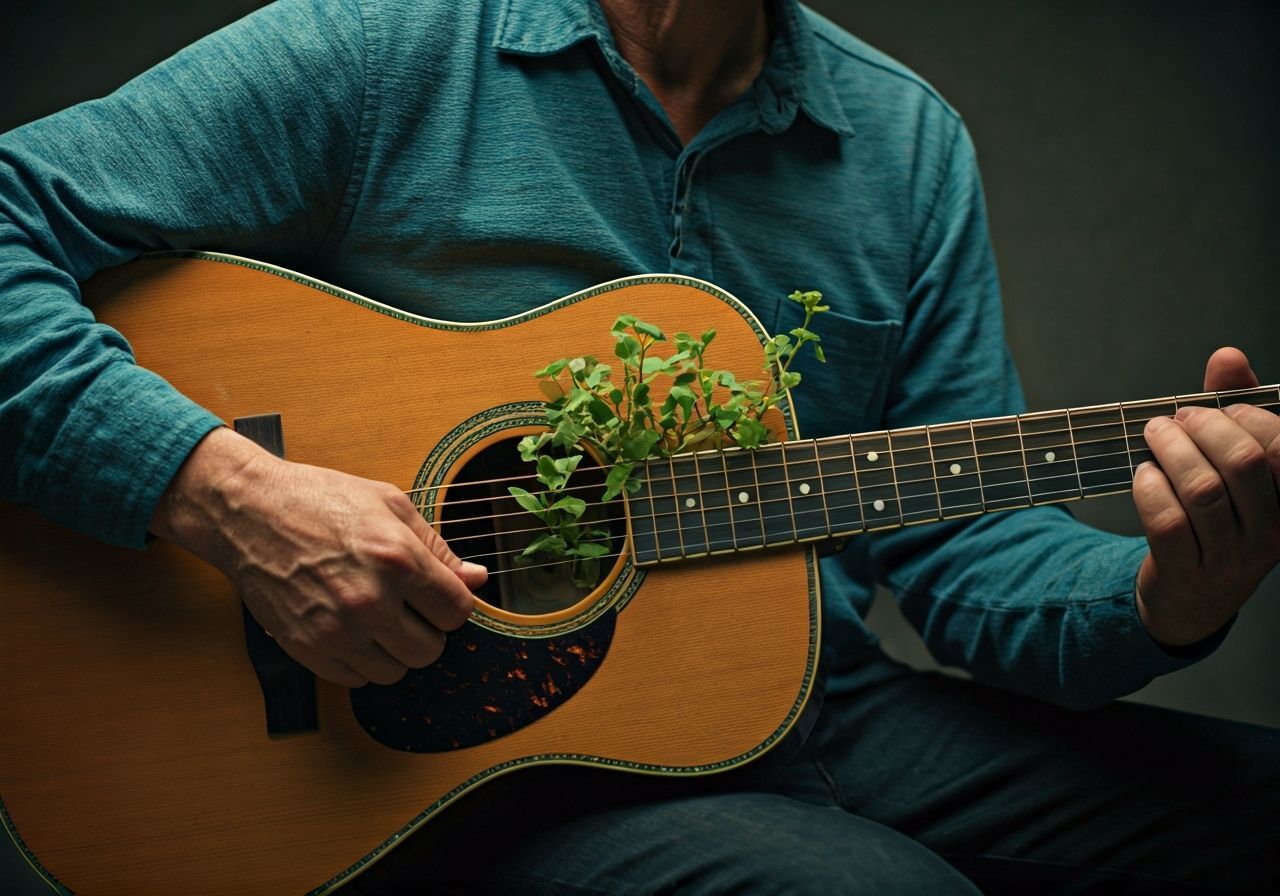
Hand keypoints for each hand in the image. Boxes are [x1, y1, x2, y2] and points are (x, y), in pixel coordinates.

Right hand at [150, 427, 484, 686]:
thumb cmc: (320, 499)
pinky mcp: (307, 648)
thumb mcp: (390, 505)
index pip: (457, 613)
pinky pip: (356, 680)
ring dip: (393, 650)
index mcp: (398, 559)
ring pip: (395, 672)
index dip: (451, 605)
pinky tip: (350, 629)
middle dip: (426, 631)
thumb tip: (476, 579)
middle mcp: (370, 600)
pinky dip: (360, 661)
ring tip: (376, 617)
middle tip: (407, 608)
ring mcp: (336, 629)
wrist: (249, 511)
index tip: (436, 596)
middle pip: (430, 651)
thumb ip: (438, 548)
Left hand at [1133, 347, 1279, 646]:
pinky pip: (1167, 521)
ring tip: (1155, 435)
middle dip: (1203, 427)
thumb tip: (1228, 356)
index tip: (1217, 409)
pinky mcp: (1186, 571)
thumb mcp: (1236, 465)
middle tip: (1176, 419)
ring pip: (1202, 489)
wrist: (1194, 596)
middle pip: (1243, 463)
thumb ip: (1237, 408)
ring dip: (1170, 451)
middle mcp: (1272, 533)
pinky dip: (1149, 488)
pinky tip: (1145, 474)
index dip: (1245, 417)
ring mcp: (1230, 557)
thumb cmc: (1220, 515)